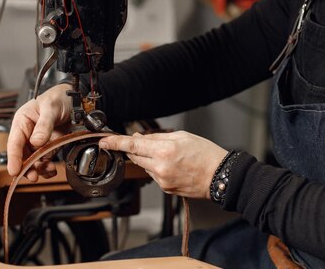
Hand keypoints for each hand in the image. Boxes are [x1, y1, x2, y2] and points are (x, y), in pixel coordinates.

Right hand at [6, 83, 72, 180]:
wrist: (74, 98)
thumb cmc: (58, 98)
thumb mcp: (50, 108)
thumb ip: (44, 125)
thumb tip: (36, 142)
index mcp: (22, 122)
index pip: (14, 142)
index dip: (13, 158)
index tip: (14, 171)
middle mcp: (28, 132)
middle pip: (22, 155)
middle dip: (27, 167)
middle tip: (33, 177)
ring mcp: (38, 140)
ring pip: (33, 159)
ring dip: (39, 168)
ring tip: (49, 171)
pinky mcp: (49, 144)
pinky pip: (45, 159)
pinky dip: (47, 167)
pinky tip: (52, 170)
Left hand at [99, 131, 227, 198]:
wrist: (220, 176)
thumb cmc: (205, 154)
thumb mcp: (182, 136)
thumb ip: (157, 137)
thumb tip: (138, 138)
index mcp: (164, 151)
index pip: (132, 145)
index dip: (115, 143)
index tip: (104, 142)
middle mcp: (160, 167)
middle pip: (135, 156)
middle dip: (134, 148)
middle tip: (141, 140)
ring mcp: (162, 180)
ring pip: (144, 165)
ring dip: (148, 158)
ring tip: (168, 154)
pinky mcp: (165, 188)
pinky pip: (154, 174)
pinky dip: (157, 167)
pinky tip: (171, 164)